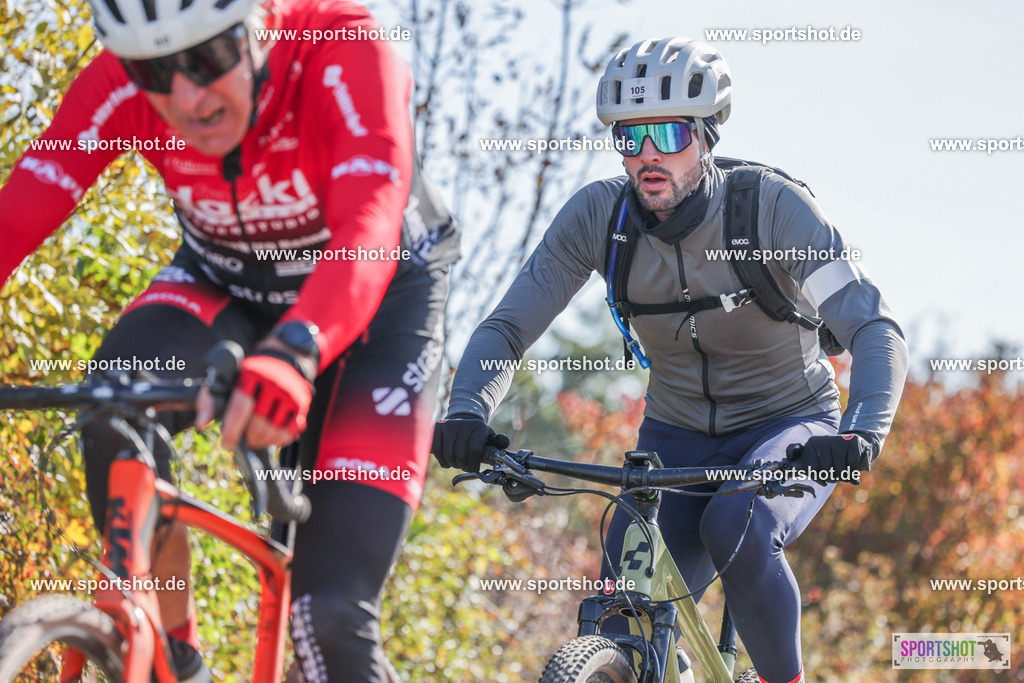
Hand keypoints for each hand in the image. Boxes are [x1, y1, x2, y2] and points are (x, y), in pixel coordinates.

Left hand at [195, 347, 313, 449]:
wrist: (283, 359)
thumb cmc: (248, 375)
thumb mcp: (227, 380)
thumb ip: (209, 401)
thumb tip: (201, 424)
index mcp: (251, 375)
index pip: (240, 409)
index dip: (232, 431)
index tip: (227, 444)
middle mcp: (274, 383)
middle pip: (258, 424)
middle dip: (248, 438)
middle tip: (244, 438)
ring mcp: (291, 394)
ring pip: (274, 431)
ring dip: (262, 441)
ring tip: (256, 436)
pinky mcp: (302, 404)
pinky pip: (289, 433)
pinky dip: (278, 440)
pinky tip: (271, 434)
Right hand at [432, 413, 509, 472]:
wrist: (462, 422)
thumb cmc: (477, 435)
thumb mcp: (490, 437)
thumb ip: (499, 442)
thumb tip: (504, 442)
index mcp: (479, 427)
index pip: (474, 450)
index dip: (473, 464)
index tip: (474, 468)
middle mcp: (463, 424)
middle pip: (460, 454)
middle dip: (463, 465)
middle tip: (465, 467)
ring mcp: (448, 425)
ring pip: (448, 454)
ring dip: (452, 464)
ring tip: (457, 463)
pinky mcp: (437, 428)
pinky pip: (436, 450)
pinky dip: (442, 460)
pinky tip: (447, 460)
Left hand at [785, 433, 876, 483]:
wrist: (855, 443)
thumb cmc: (832, 456)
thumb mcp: (814, 457)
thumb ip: (799, 461)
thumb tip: (789, 463)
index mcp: (811, 443)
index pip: (810, 468)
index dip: (817, 477)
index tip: (822, 479)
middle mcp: (823, 440)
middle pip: (826, 471)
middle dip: (832, 478)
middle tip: (836, 475)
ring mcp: (838, 439)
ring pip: (840, 469)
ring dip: (845, 476)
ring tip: (845, 472)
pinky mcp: (853, 441)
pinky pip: (852, 465)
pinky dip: (854, 472)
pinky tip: (854, 469)